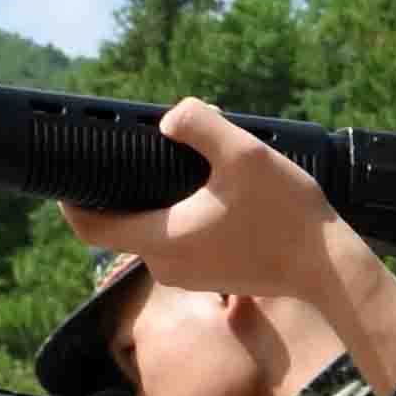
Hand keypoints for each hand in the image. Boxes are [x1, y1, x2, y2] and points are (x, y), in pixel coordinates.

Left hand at [70, 103, 395, 395]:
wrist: (328, 266)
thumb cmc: (287, 213)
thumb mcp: (244, 154)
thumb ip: (199, 125)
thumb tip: (168, 118)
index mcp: (162, 238)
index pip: (89, 227)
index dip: (70, 201)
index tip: (67, 176)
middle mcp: (166, 265)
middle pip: (120, 226)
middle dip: (122, 190)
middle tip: (134, 153)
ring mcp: (188, 275)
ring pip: (152, 234)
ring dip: (155, 203)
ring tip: (179, 168)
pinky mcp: (210, 276)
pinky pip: (177, 244)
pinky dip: (178, 218)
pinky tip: (206, 194)